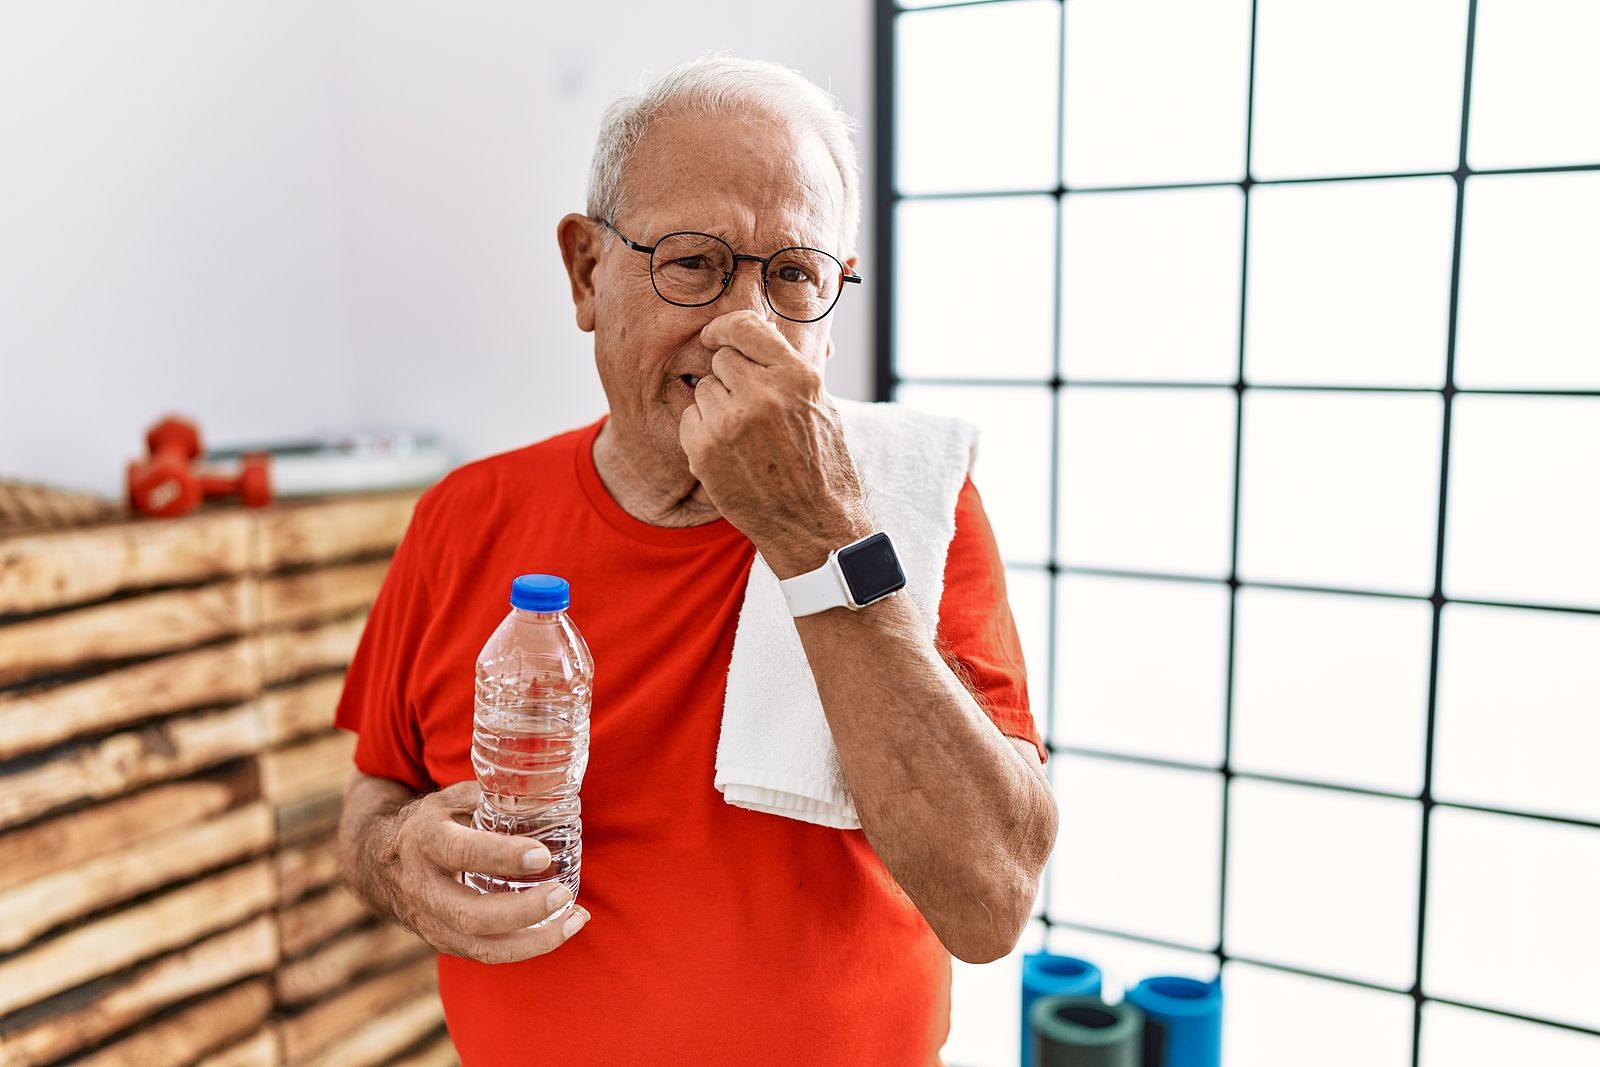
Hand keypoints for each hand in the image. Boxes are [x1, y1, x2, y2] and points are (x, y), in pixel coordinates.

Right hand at [366, 780, 589, 963]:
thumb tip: (546, 787)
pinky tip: (562, 929)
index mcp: (425, 839)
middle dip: (523, 910)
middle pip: (470, 915)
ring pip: (480, 947)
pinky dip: (527, 947)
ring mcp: (430, 921)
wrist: (377, 861)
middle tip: (563, 894)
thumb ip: (491, 795)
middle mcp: (423, 887)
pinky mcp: (442, 942)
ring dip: (533, 939)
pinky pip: (486, 954)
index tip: (541, 855)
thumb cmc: (430, 822)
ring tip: (575, 918)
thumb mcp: (450, 798)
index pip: (461, 852)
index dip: (502, 856)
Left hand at [678, 310, 873, 576]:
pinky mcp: (706, 449)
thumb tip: (755, 335)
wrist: (815, 527)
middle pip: (721, 359)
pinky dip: (702, 432)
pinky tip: (729, 452)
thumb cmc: (823, 468)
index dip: (724, 330)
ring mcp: (730, 422)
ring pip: (704, 389)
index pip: (743, 326)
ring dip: (716, 406)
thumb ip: (786, 370)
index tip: (716, 337)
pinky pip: (690, 419)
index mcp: (796, 377)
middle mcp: (762, 393)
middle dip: (730, 377)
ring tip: (744, 435)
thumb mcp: (821, 407)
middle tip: (749, 407)